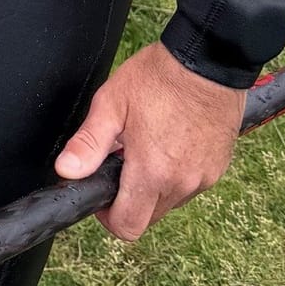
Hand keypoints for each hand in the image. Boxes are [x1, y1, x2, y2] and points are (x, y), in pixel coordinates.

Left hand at [53, 40, 244, 241]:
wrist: (208, 59)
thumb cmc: (161, 77)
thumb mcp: (112, 103)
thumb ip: (88, 143)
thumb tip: (67, 170)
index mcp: (153, 172)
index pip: (127, 226)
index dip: (108, 216)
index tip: (103, 192)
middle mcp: (182, 183)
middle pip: (148, 217)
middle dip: (129, 199)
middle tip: (122, 162)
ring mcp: (204, 177)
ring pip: (169, 202)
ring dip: (154, 186)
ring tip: (147, 146)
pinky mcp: (218, 168)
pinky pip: (190, 186)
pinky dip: (176, 175)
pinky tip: (170, 143)